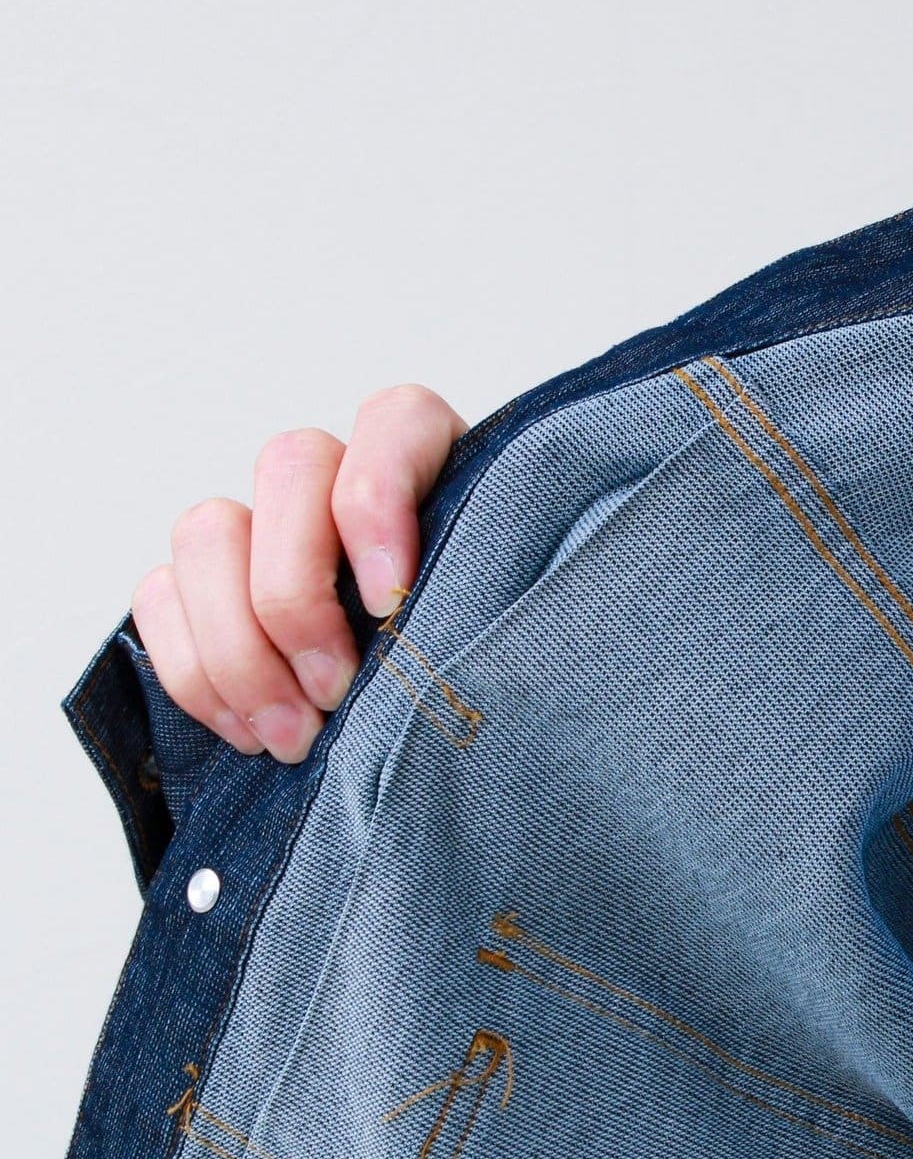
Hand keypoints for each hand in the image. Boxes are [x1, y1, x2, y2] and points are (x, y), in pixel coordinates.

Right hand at [131, 384, 466, 763]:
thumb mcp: (506, 630)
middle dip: (298, 593)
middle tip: (335, 692)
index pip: (396, 421)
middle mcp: (342, 479)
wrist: (451, 726)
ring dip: (239, 646)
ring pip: (208, 530)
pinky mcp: (209, 585)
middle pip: (288, 468)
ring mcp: (267, 526)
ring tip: (293, 736)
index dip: (379, 503)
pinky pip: (161, 597)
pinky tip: (250, 732)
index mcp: (433, 466)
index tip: (390, 604)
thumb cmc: (488, 665)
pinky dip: (196, 673)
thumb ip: (487, 611)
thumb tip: (452, 647)